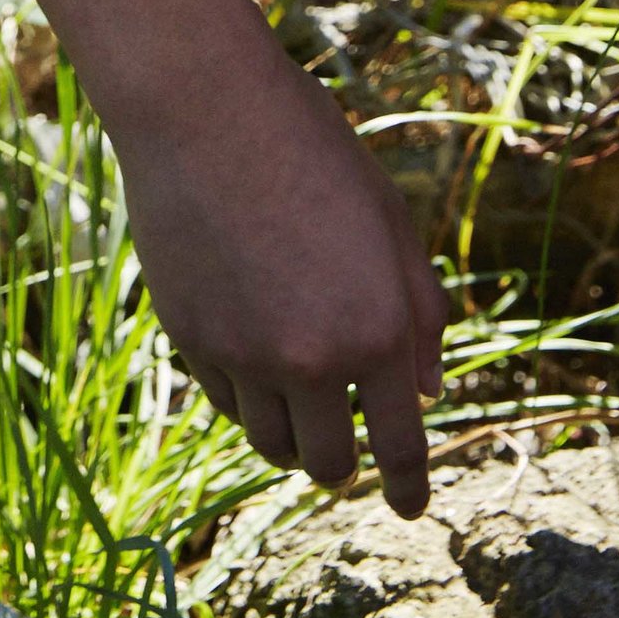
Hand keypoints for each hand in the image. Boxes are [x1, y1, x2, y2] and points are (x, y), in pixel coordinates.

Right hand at [111, 41, 447, 515]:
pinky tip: (250, 350)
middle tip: (344, 447)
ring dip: (290, 433)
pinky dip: (244, 394)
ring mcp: (245, 353)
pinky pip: (225, 400)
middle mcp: (315, 357)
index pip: (401, 446)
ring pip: (271, 443)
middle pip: (330, 463)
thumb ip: (420, 310)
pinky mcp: (191, 338)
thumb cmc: (310, 150)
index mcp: (380, 330)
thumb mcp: (389, 221)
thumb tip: (427, 388)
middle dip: (342, 463)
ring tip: (295, 397)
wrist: (204, 109)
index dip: (409, 489)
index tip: (408, 508)